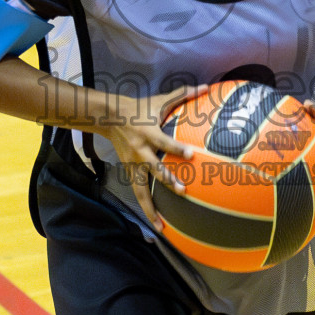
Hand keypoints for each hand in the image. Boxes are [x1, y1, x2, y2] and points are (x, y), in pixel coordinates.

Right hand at [101, 84, 202, 230]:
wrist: (109, 117)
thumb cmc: (139, 108)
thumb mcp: (159, 101)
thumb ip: (182, 95)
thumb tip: (205, 87)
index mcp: (148, 133)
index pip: (165, 142)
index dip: (177, 149)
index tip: (191, 155)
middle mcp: (140, 151)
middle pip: (153, 169)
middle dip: (168, 181)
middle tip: (183, 191)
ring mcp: (132, 164)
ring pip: (140, 190)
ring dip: (150, 210)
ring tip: (160, 227)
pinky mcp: (129, 171)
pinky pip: (137, 192)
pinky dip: (145, 208)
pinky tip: (154, 222)